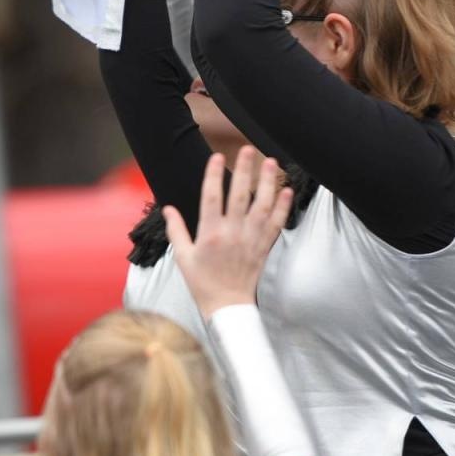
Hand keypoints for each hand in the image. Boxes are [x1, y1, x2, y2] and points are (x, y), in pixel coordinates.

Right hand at [163, 148, 291, 318]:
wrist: (227, 306)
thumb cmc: (202, 282)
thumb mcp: (183, 257)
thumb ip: (176, 230)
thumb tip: (168, 209)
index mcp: (209, 234)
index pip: (211, 197)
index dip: (214, 175)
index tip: (217, 156)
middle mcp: (232, 233)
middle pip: (239, 195)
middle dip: (244, 170)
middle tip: (248, 149)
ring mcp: (251, 239)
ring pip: (262, 206)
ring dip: (268, 183)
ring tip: (271, 162)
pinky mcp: (264, 247)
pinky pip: (276, 224)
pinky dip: (283, 207)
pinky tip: (287, 191)